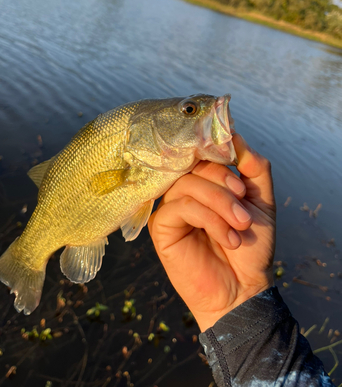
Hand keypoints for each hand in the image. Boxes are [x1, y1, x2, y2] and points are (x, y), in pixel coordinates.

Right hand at [148, 134, 275, 331]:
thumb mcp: (261, 202)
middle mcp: (185, 189)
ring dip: (220, 204)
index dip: (221, 157)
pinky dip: (209, 219)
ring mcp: (171, 207)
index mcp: (206, 182)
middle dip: (225, 185)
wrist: (244, 288)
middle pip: (196, 165)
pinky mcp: (161, 226)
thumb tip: (235, 135)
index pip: (204, 152)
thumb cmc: (251, 246)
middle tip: (245, 213)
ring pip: (188, 184)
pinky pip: (181, 207)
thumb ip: (254, 167)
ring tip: (240, 227)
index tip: (241, 181)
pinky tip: (227, 238)